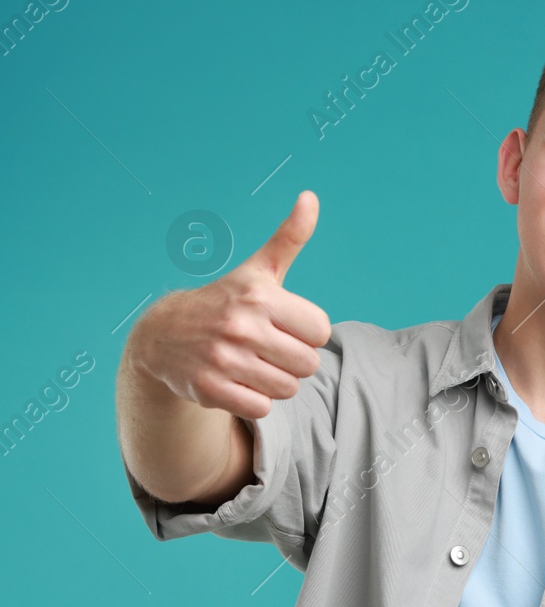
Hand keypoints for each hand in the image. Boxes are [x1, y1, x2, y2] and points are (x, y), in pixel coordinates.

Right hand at [132, 190, 332, 419]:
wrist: (162, 336)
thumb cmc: (226, 302)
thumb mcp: (259, 270)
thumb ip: (289, 238)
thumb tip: (310, 197)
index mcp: (259, 296)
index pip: (320, 331)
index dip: (306, 333)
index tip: (283, 325)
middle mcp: (240, 326)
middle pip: (308, 364)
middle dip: (292, 361)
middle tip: (267, 348)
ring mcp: (223, 359)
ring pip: (287, 389)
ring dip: (275, 382)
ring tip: (251, 364)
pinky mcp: (210, 390)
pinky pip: (262, 409)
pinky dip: (254, 401)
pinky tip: (236, 382)